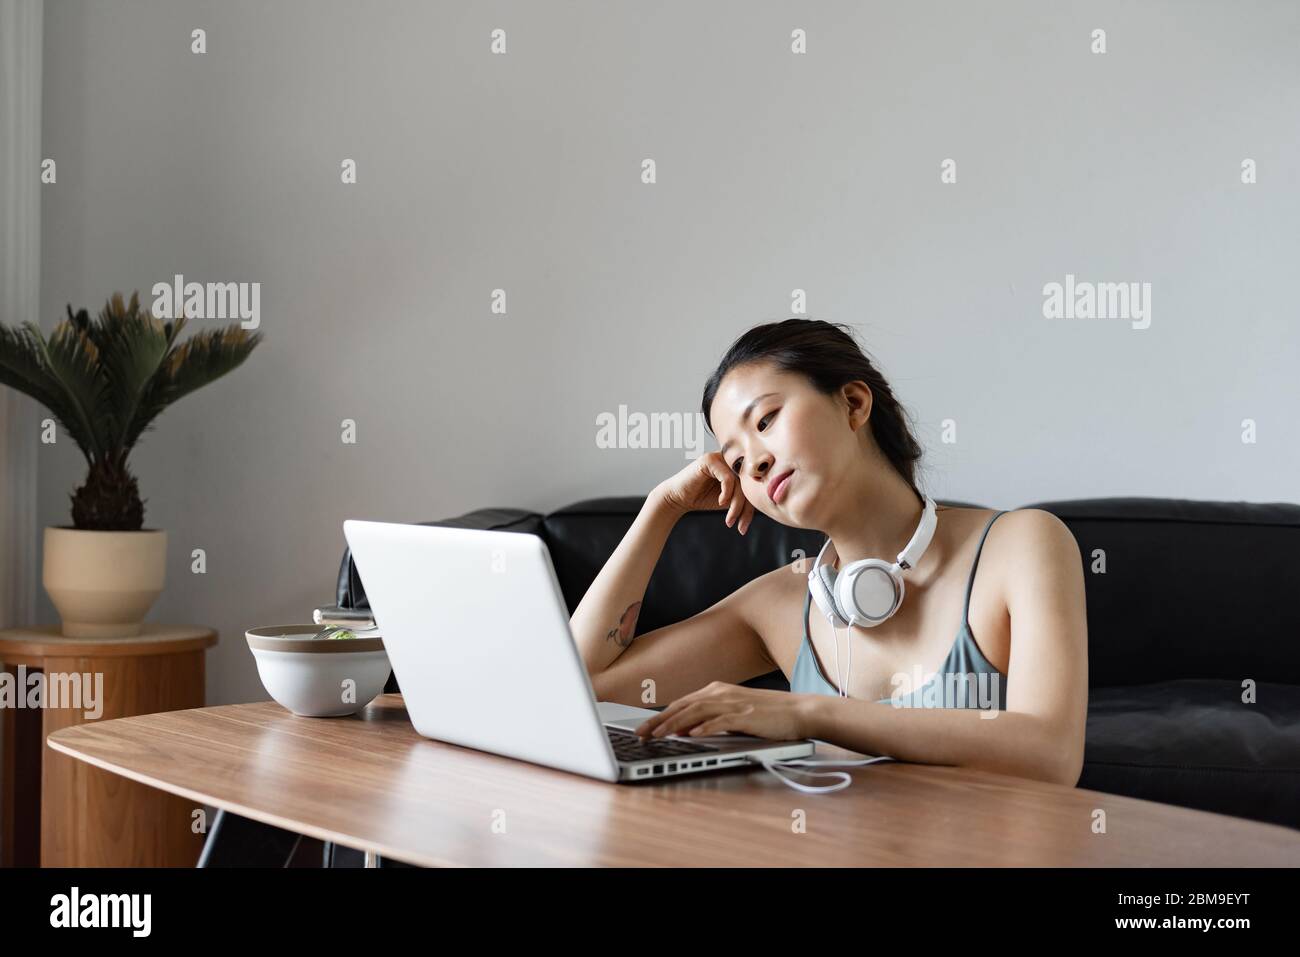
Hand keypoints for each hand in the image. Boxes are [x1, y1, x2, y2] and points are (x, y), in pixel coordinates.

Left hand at [633, 682, 811, 740]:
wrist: (799, 711)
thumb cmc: (767, 715)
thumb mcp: (733, 714)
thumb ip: (709, 719)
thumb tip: (683, 731)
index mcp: (716, 690)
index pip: (681, 703)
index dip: (659, 716)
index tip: (642, 728)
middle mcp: (721, 693)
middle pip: (683, 706)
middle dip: (658, 720)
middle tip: (640, 734)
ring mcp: (733, 703)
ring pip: (696, 712)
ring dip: (674, 724)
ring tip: (658, 736)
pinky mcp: (746, 715)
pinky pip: (720, 721)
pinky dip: (704, 728)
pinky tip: (691, 736)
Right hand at [653, 452, 756, 534]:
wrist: (677, 499)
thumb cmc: (703, 499)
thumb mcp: (728, 500)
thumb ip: (744, 498)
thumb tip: (766, 504)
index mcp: (736, 467)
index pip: (751, 486)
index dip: (752, 506)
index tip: (744, 525)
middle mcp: (729, 459)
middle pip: (747, 484)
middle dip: (745, 509)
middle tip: (740, 526)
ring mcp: (719, 457)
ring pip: (739, 483)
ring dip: (736, 505)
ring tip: (729, 520)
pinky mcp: (709, 460)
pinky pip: (727, 478)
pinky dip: (727, 493)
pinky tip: (720, 503)